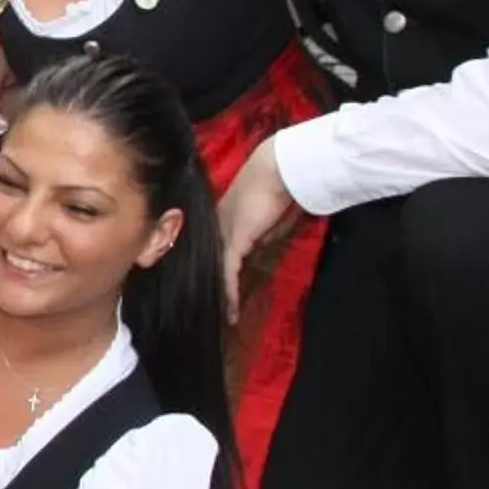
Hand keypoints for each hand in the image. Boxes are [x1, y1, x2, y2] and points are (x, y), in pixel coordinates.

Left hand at [215, 137, 297, 321]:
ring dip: (220, 296)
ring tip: (222, 317)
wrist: (278, 172)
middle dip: (210, 287)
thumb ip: (260, 234)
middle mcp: (218, 227)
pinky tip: (230, 312)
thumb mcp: (269, 219)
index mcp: (223, 219)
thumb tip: (257, 248)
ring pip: (216, 271)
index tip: (214, 289)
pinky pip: (229, 274)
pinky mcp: (233, 242)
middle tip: (211, 310)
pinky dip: (230, 294)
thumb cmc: (278, 189)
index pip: (215, 251)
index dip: (214, 271)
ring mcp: (223, 233)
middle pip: (210, 263)